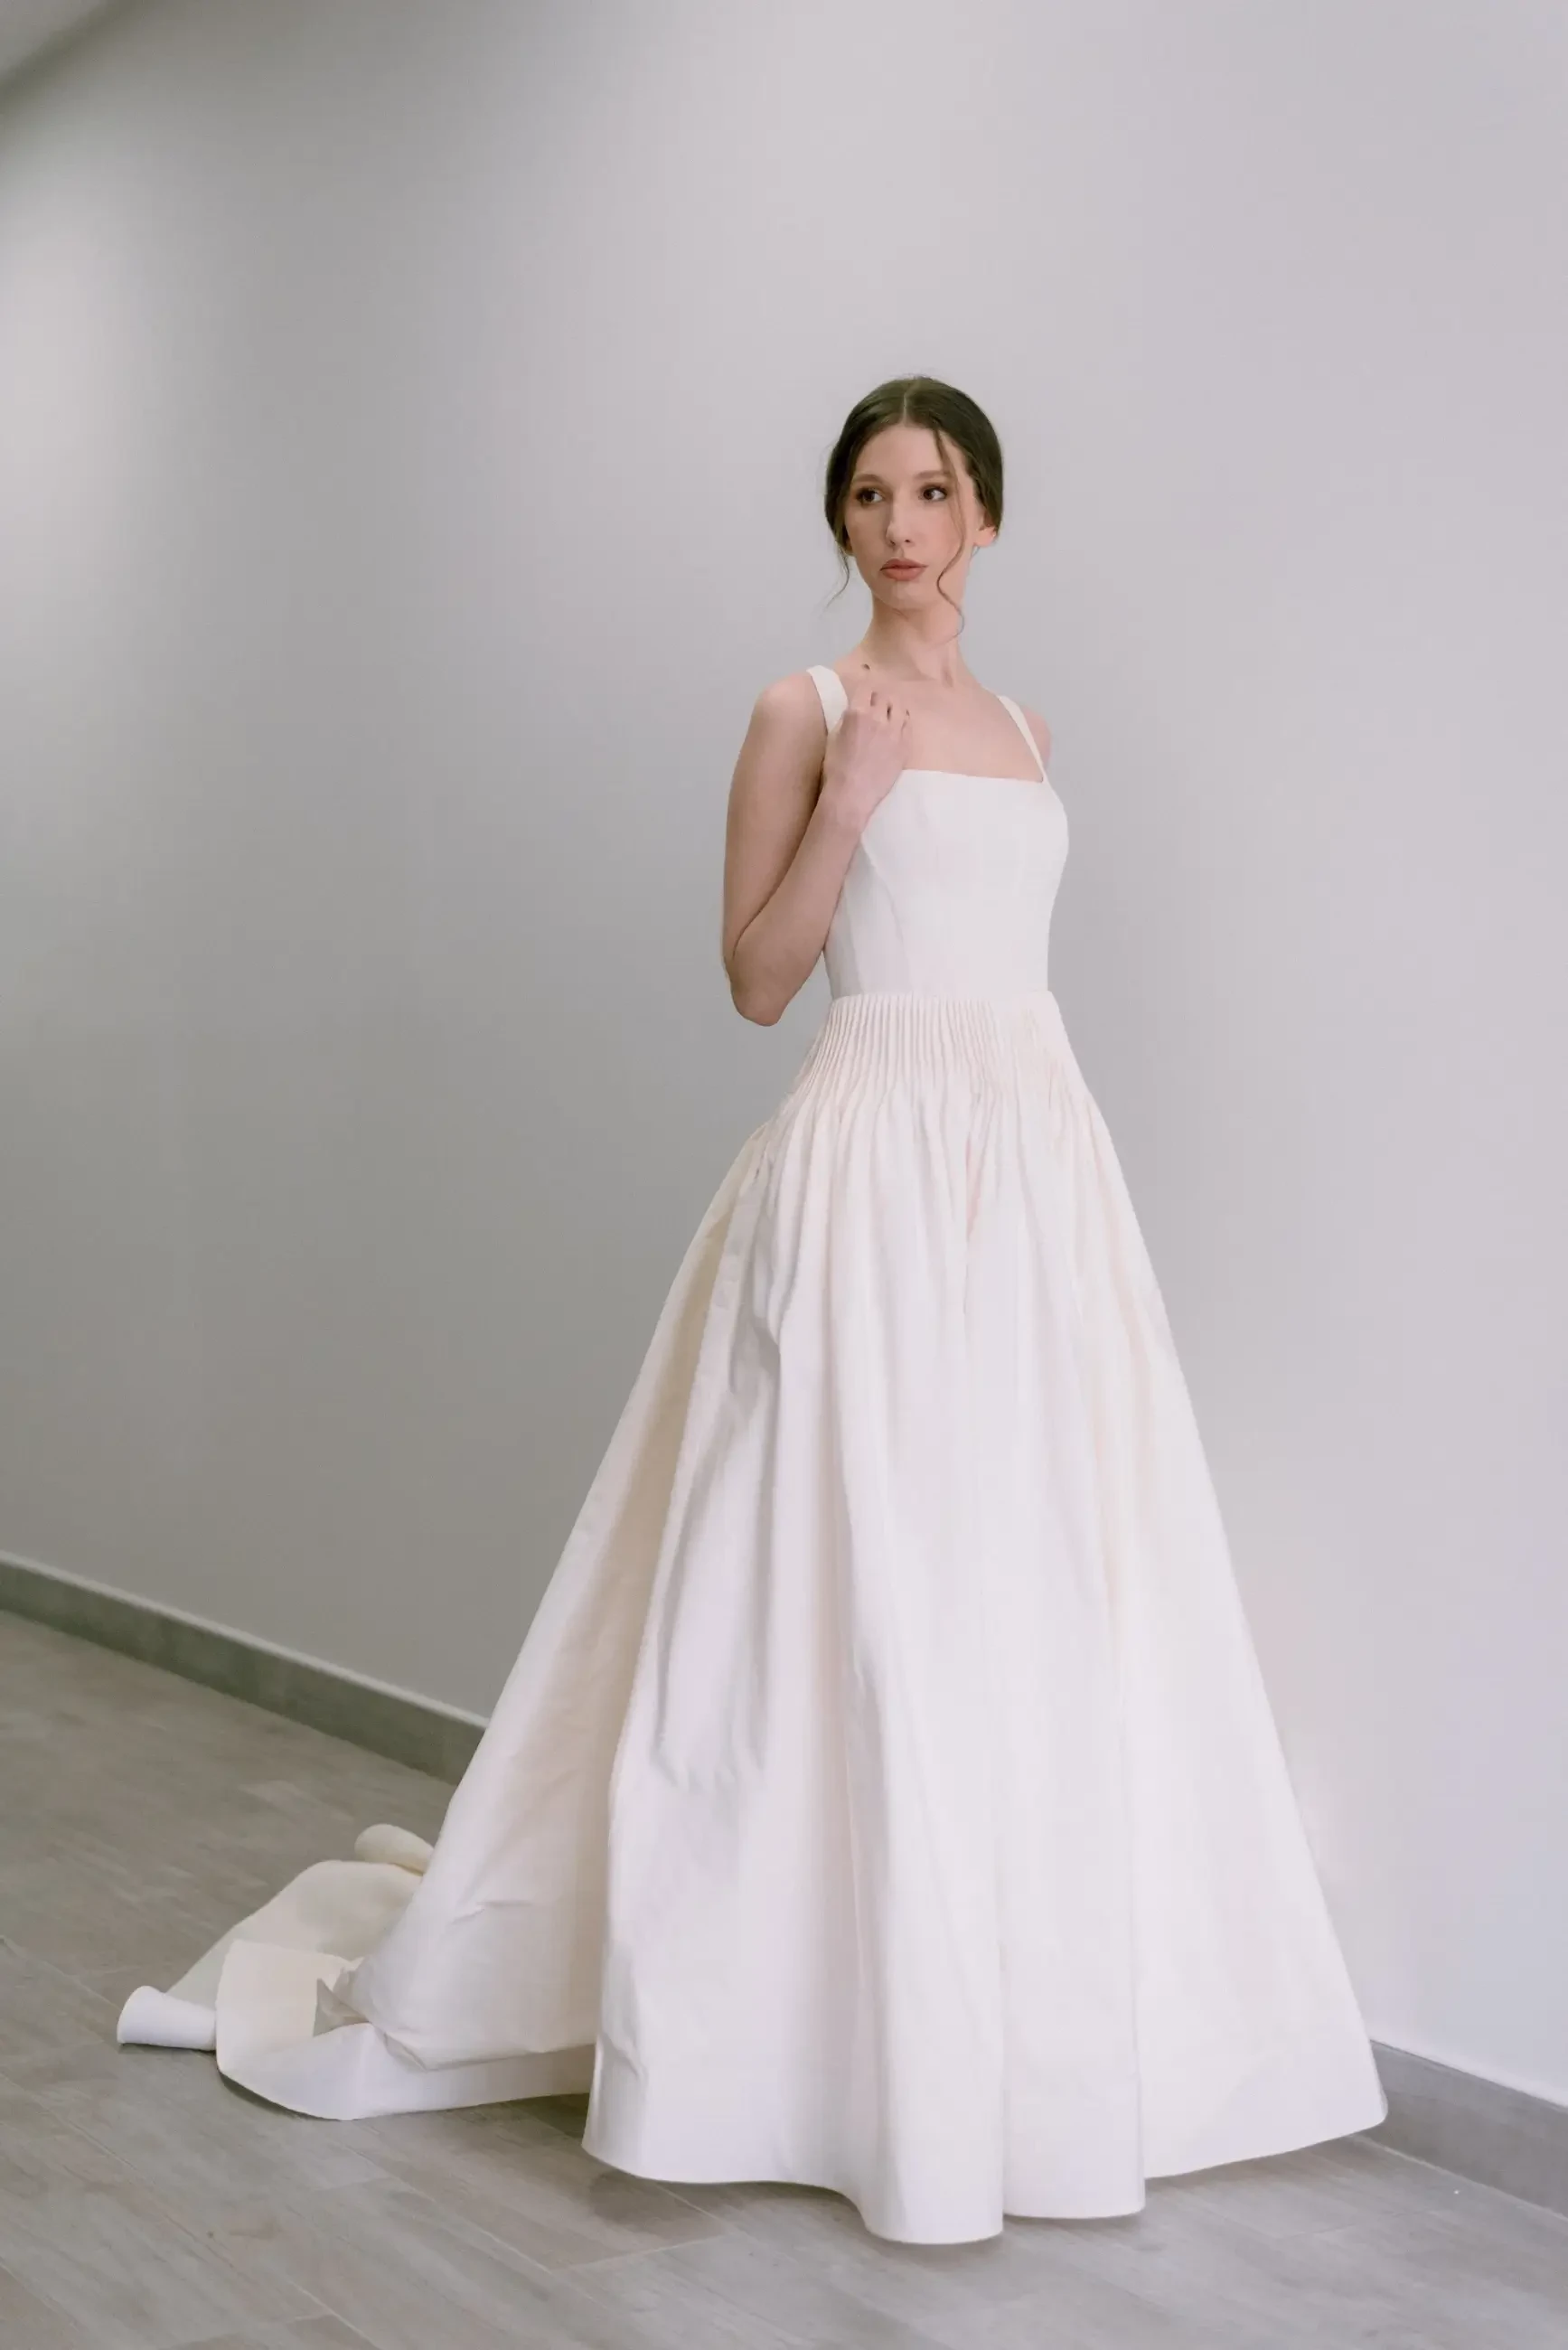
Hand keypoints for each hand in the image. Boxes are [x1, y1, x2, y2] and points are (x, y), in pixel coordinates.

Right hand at [820, 672, 912, 823]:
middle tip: (876, 706)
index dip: (865, 690)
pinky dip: (903, 721)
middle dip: (879, 698)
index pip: (866, 688)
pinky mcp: (905, 746)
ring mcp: (895, 732)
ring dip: (893, 707)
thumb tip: (855, 711)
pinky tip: (898, 726)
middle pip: (885, 696)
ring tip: (890, 713)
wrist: (852, 796)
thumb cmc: (836, 769)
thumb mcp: (834, 738)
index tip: (864, 695)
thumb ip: (846, 720)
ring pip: (900, 707)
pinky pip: (908, 725)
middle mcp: (878, 718)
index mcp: (857, 713)